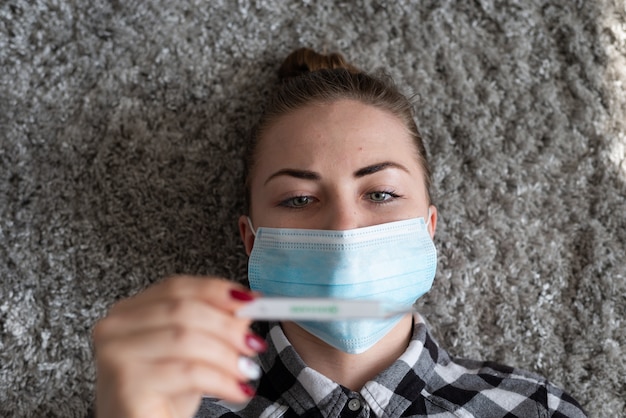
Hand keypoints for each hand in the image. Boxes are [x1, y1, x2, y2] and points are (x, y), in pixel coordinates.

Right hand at [92, 276, 265, 417]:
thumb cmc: (162, 395)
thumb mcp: (193, 352)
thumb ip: (215, 323)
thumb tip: (246, 304)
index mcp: (129, 311)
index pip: (176, 287)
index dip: (216, 291)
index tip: (250, 301)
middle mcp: (115, 328)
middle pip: (183, 310)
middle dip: (227, 326)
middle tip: (253, 343)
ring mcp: (116, 355)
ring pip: (186, 339)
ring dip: (227, 356)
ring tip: (246, 371)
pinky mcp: (127, 384)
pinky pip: (187, 372)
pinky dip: (221, 380)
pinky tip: (236, 389)